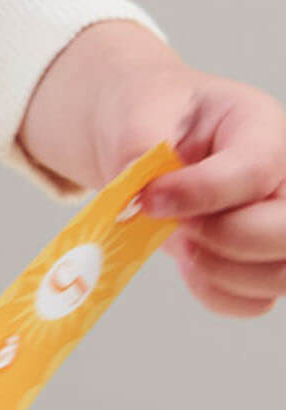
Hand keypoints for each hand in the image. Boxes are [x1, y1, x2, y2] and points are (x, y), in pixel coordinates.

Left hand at [20, 22, 285, 316]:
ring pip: (278, 274)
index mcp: (262, 128)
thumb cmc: (153, 113)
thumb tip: (138, 191)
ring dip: (217, 269)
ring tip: (176, 238)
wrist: (149, 132)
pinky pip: (254, 300)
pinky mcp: (261, 261)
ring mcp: (279, 224)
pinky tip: (187, 264)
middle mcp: (285, 180)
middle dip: (223, 236)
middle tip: (170, 222)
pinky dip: (214, 291)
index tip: (151, 199)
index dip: (202, 192)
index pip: (256, 169)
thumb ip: (138, 145)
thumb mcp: (138, 110)